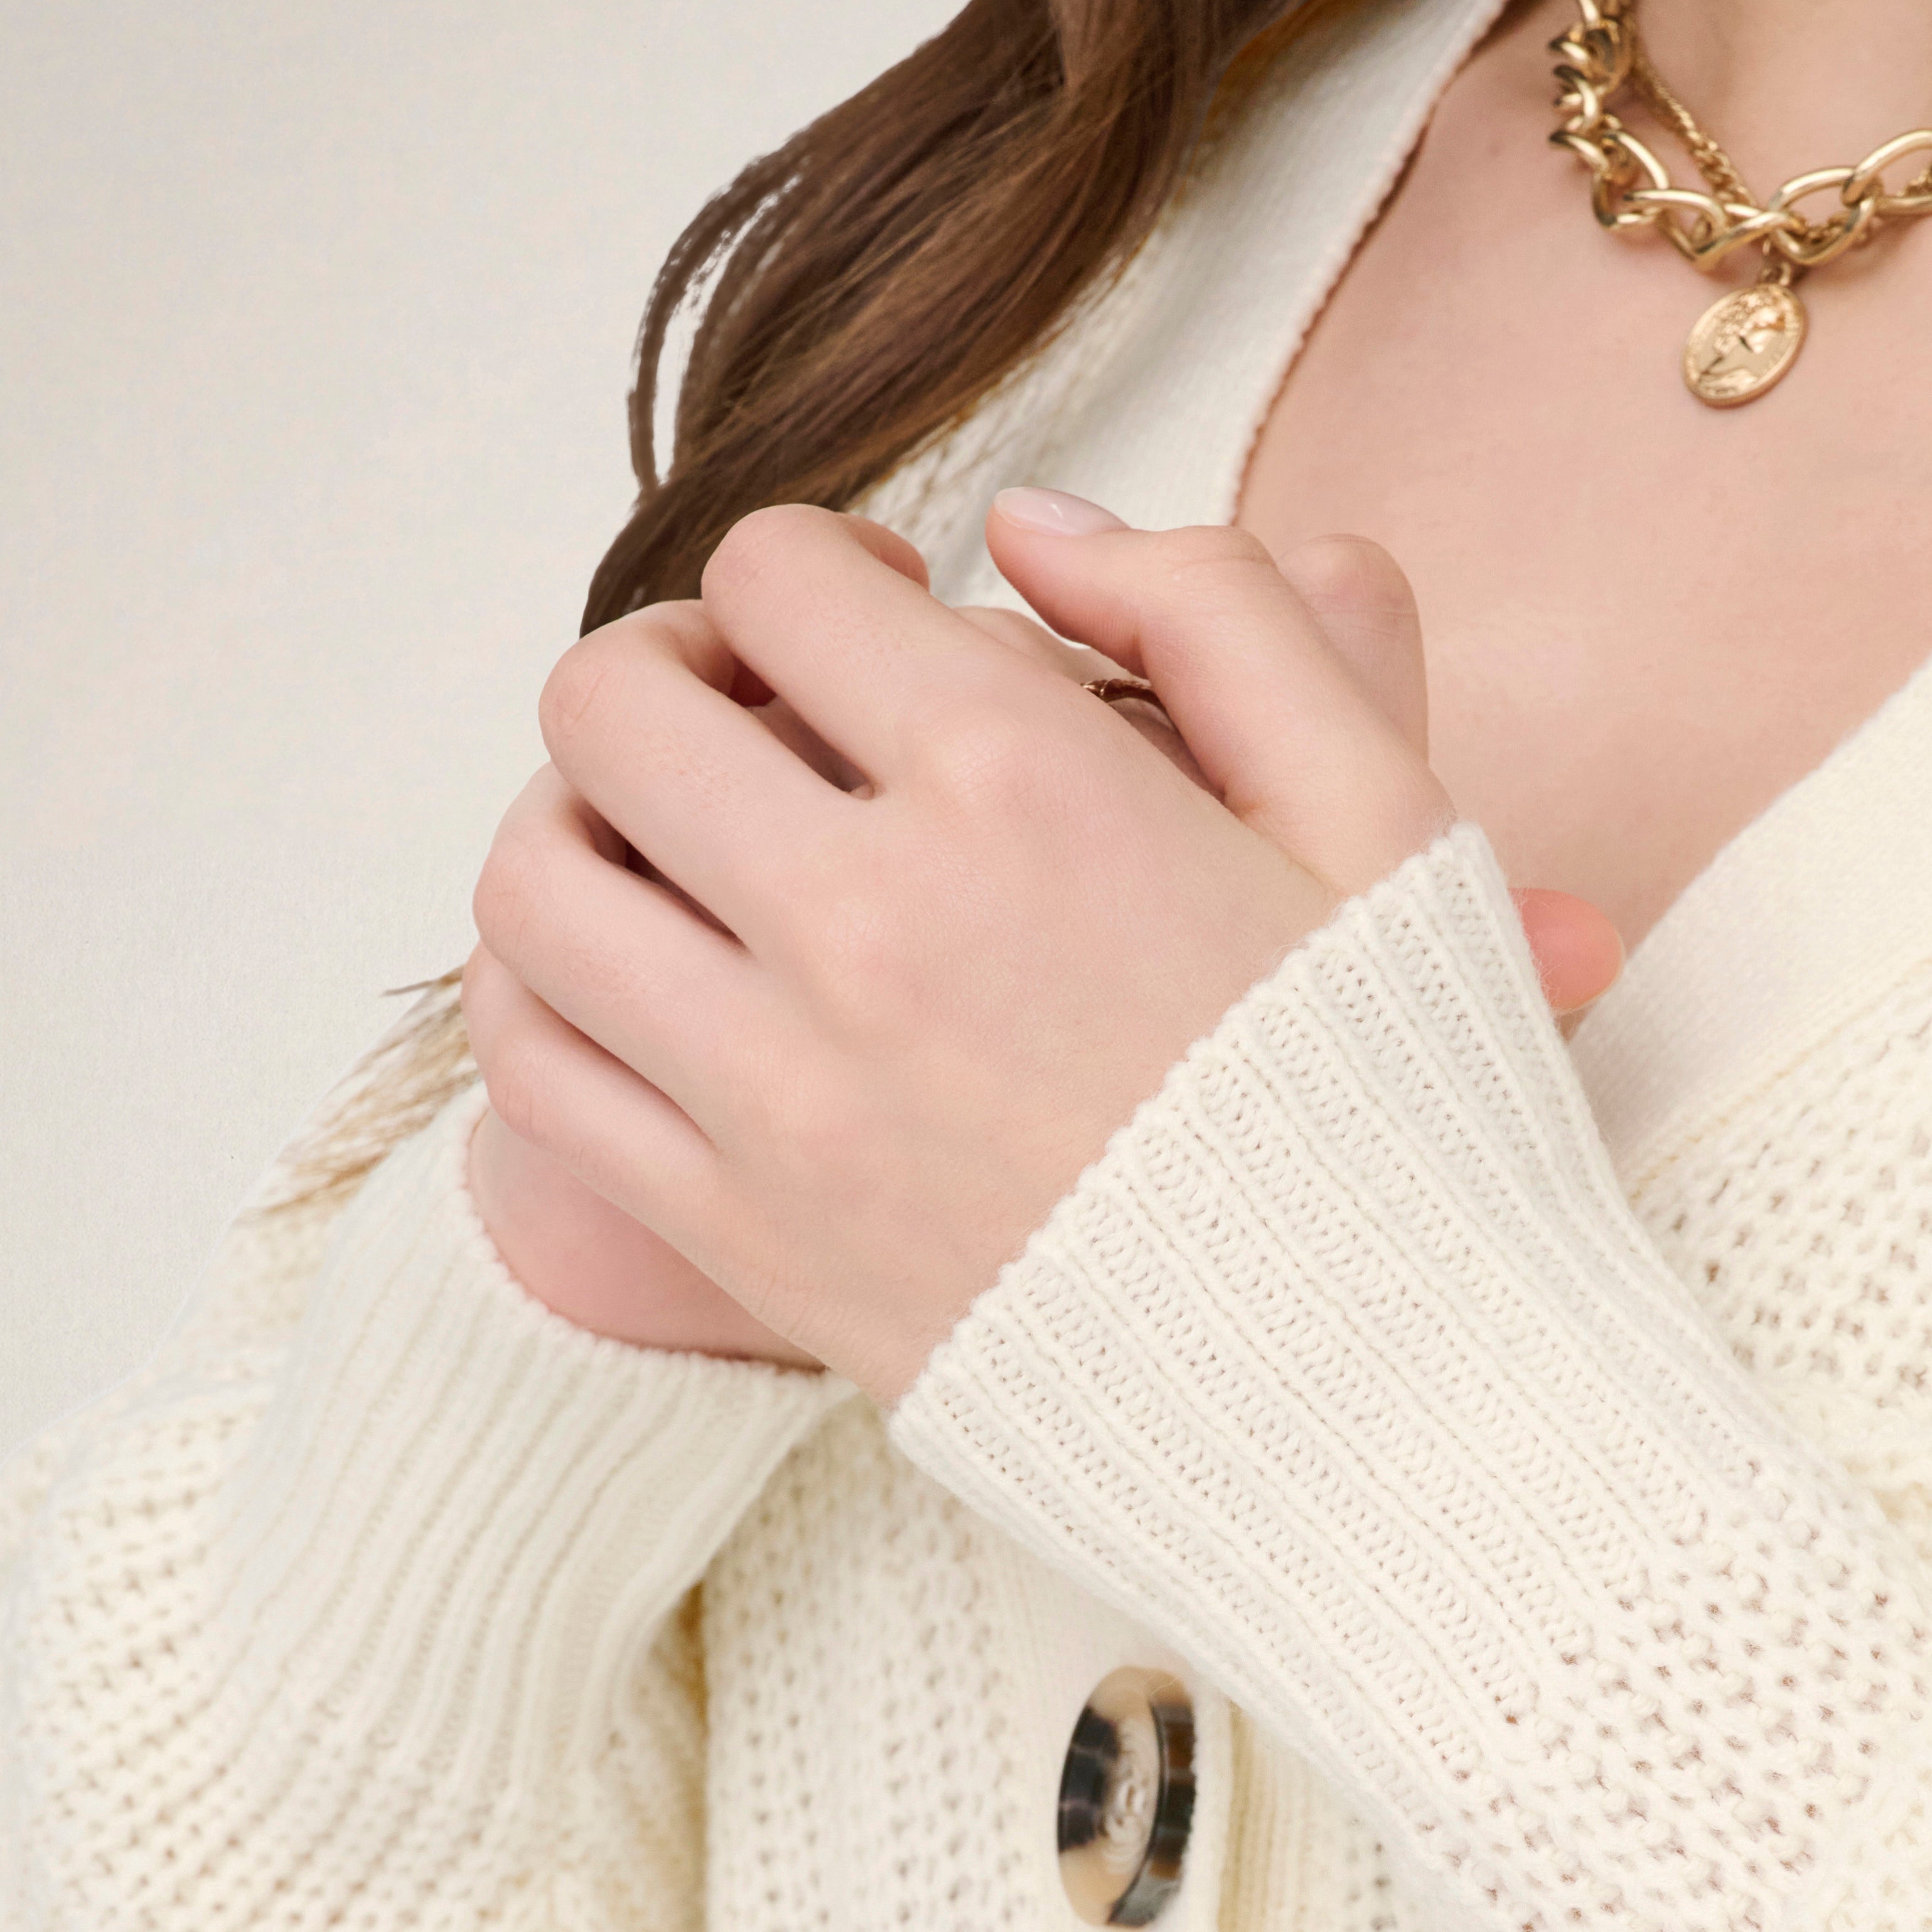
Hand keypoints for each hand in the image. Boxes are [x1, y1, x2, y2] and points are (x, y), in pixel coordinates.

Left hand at [459, 498, 1618, 1386]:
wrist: (1380, 1405)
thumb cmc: (1393, 1114)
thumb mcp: (1383, 809)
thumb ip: (1224, 610)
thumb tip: (1034, 526)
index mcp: (1026, 789)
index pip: (780, 577)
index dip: (819, 567)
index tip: (876, 617)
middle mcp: (874, 925)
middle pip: (614, 703)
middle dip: (676, 667)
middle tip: (759, 709)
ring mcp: (785, 1089)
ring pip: (538, 876)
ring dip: (583, 821)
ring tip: (675, 840)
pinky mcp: (744, 1233)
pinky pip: (538, 1070)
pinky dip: (545, 991)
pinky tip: (630, 976)